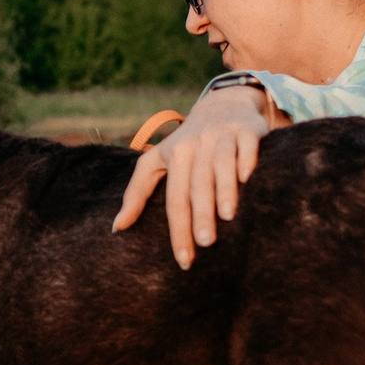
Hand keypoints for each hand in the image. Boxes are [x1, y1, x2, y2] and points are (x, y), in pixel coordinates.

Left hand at [112, 84, 277, 266]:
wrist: (222, 104)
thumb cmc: (186, 143)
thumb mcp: (156, 161)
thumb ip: (136, 193)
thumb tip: (116, 228)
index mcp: (174, 155)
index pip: (174, 199)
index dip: (178, 230)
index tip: (184, 260)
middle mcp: (196, 144)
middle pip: (197, 184)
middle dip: (200, 214)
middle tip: (206, 243)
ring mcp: (222, 136)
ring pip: (221, 164)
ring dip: (225, 189)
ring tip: (228, 217)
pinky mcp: (247, 130)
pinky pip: (247, 146)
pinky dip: (247, 160)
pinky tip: (248, 178)